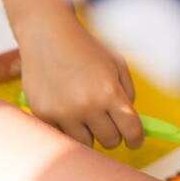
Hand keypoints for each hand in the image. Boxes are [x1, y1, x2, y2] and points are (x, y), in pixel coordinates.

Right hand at [18, 13, 142, 148]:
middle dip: (112, 134)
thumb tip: (128, 123)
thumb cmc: (85, 48)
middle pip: (109, 141)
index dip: (136, 139)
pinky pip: (61, 135)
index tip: (134, 141)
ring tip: (85, 117)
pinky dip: (67, 128)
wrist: (48, 36)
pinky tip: (66, 112)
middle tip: (108, 124)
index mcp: (109, 92)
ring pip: (85, 144)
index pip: (131, 130)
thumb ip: (127, 94)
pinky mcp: (43, 115)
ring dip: (89, 134)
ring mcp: (63, 113)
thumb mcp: (116, 64)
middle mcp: (86, 106)